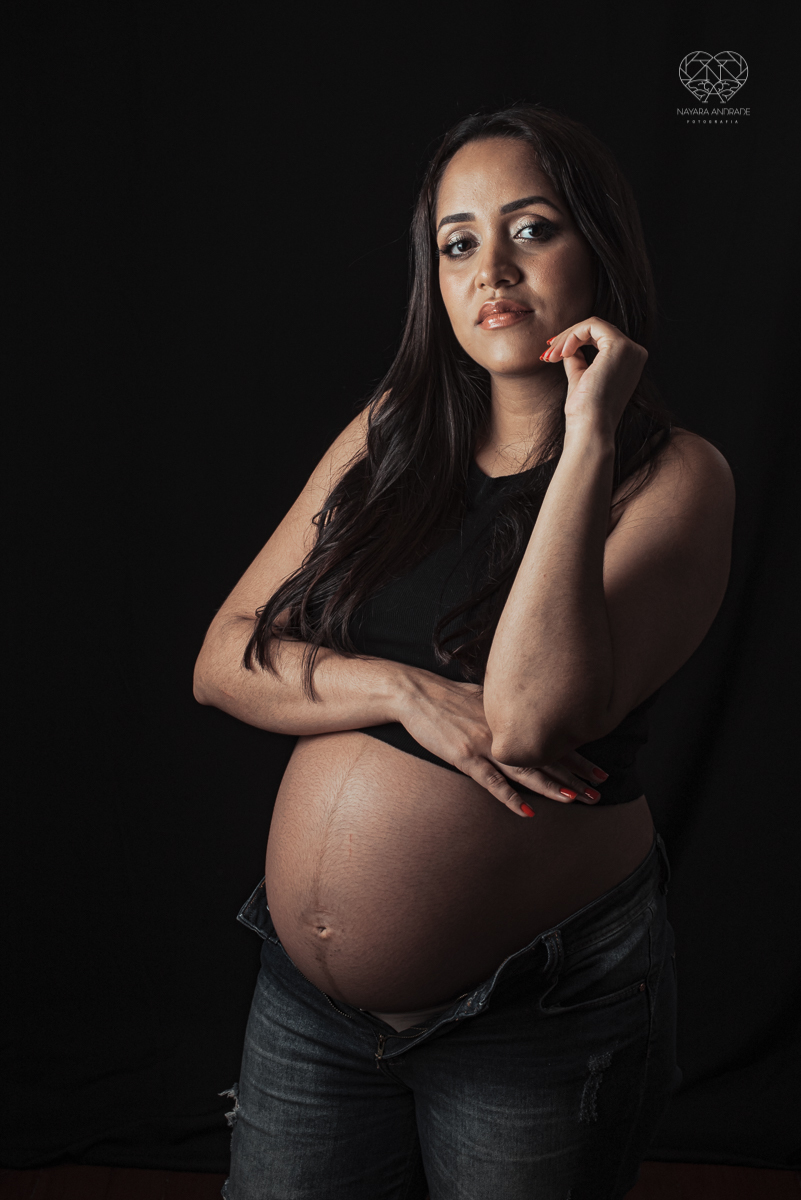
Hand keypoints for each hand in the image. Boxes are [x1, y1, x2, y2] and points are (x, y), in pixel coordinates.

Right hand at [396, 671, 607, 816]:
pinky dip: (510, 798)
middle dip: (574, 777)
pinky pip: (492, 781)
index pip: (551, 741)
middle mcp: (503, 731)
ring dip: (551, 786)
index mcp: (510, 718)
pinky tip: (528, 811)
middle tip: (599, 792)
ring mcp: (484, 744)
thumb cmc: (445, 695)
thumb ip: (503, 711)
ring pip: (525, 770)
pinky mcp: (464, 756)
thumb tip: (520, 717)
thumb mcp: (482, 697)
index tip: (599, 772)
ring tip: (575, 800)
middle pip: (545, 758)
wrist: (413, 692)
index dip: (577, 758)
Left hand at [541, 315, 647, 435]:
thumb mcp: (581, 378)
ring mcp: (630, 349)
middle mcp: (635, 353)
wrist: (590, 427)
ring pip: (593, 325)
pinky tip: (561, 353)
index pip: (600, 338)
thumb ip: (578, 359)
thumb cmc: (584, 411)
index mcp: (630, 362)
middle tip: (547, 355)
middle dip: (567, 339)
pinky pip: (592, 326)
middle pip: (596, 330)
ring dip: (567, 338)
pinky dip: (572, 335)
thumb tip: (568, 346)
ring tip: (551, 356)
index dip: (574, 341)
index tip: (551, 354)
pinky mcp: (619, 346)